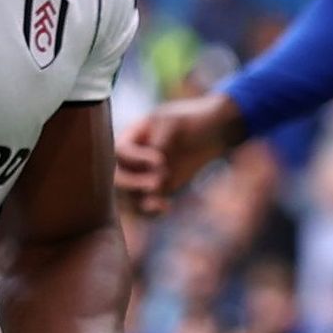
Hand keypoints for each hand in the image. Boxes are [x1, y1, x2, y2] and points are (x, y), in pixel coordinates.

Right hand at [112, 94, 244, 217]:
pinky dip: (152, 212)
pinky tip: (166, 208)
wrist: (213, 131)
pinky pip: (147, 205)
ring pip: (130, 196)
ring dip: (141, 203)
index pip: (120, 152)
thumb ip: (160, 144)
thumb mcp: (174, 124)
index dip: (136, 159)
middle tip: (157, 184)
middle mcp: (133, 159)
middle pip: (119, 177)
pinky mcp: (159, 189)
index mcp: (132, 137)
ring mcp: (144, 175)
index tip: (161, 160)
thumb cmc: (191, 121)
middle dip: (133, 184)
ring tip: (160, 205)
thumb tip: (155, 170)